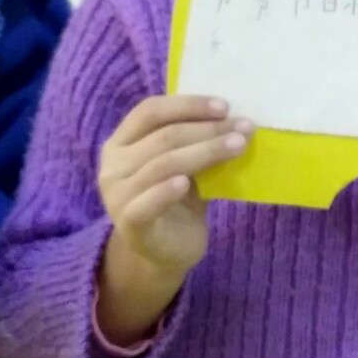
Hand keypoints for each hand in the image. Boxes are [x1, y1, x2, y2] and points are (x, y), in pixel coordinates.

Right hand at [94, 95, 250, 344]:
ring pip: (163, 164)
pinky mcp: (128, 222)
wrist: (164, 252)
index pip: (150, 111)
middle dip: (207, 129)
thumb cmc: (175, 199)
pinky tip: (188, 184)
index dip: (187, 105)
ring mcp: (116, 194)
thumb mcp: (183, 164)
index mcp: (121, 142)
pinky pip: (148, 201)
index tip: (225, 106)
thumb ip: (193, 140)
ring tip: (238, 146)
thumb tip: (233, 116)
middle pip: (163, 137)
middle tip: (244, 127)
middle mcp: (112, 165)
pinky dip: (167, 190)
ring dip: (205, 152)